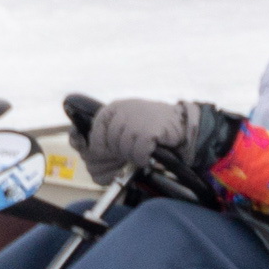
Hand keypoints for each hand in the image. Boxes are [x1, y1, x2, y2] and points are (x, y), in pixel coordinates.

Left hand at [82, 97, 239, 185]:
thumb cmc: (152, 134)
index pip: (91, 133)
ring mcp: (134, 118)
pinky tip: (151, 152)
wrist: (184, 129)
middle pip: (105, 146)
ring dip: (134, 156)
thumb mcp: (124, 133)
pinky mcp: (148, 130)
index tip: (103, 155)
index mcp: (112, 110)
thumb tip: (84, 153)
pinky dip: (144, 158)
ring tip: (145, 150)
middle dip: (118, 155)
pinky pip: (137, 154)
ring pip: (122, 150)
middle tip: (132, 154)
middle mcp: (120, 110)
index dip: (96, 149)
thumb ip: (103, 143)